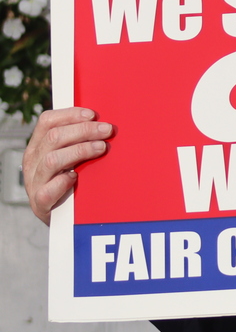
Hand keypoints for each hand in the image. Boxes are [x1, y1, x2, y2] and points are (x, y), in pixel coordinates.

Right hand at [22, 108, 114, 225]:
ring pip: (52, 160)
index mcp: (38, 146)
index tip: (93, 115)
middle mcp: (33, 162)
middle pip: (54, 137)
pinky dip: (63, 182)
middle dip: (84, 130)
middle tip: (107, 130)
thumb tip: (103, 123)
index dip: (70, 114)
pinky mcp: (40, 203)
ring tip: (101, 148)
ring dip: (80, 151)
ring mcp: (34, 182)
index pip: (47, 121)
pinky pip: (48, 190)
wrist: (60, 217)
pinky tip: (76, 177)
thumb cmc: (70, 181)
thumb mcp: (69, 157)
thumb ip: (78, 140)